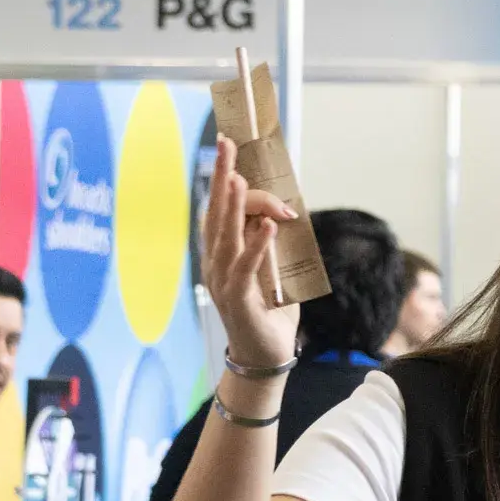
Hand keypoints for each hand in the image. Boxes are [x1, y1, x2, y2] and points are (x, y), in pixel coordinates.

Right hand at [203, 136, 299, 368]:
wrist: (265, 355)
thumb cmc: (270, 310)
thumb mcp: (276, 269)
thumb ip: (274, 242)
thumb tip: (282, 210)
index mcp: (222, 252)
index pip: (220, 208)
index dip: (226, 179)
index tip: (232, 149)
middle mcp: (216, 262)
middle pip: (216, 213)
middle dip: (222, 177)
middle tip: (225, 145)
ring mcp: (223, 280)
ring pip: (226, 236)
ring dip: (234, 205)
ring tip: (240, 177)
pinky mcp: (238, 299)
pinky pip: (246, 268)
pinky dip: (257, 246)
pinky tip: (267, 226)